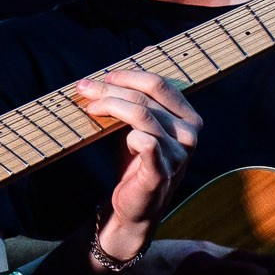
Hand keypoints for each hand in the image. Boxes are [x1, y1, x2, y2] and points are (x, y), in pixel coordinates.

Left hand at [75, 68, 198, 261]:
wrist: (134, 207)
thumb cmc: (135, 162)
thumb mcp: (138, 126)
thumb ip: (135, 99)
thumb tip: (119, 67)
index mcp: (189, 118)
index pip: (161, 84)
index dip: (129, 76)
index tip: (103, 77)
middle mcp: (189, 134)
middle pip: (147, 97)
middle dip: (111, 88)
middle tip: (85, 88)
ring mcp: (178, 154)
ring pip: (142, 115)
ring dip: (110, 105)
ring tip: (90, 107)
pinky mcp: (161, 172)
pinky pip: (144, 142)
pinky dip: (127, 135)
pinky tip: (113, 134)